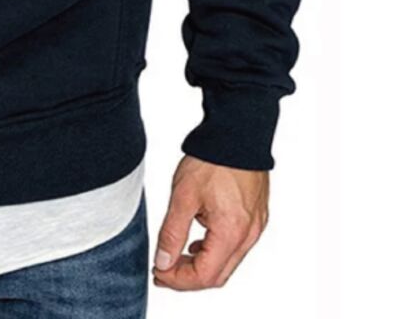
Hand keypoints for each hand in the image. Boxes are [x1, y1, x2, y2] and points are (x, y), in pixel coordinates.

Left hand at [151, 154, 268, 290]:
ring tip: (175, 257)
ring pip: (227, 263)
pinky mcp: (255, 217)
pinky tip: (197, 242)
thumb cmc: (213, 160)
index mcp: (232, 232)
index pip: (205, 276)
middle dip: (188, 278)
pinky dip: (214, 251)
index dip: (178, 280)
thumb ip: (172, 232)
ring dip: (201, 265)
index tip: (158, 273)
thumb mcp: (183, 196)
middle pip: (218, 275)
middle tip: (163, 270)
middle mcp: (249, 235)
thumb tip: (163, 261)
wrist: (237, 133)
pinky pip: (235, 246)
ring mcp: (255, 227)